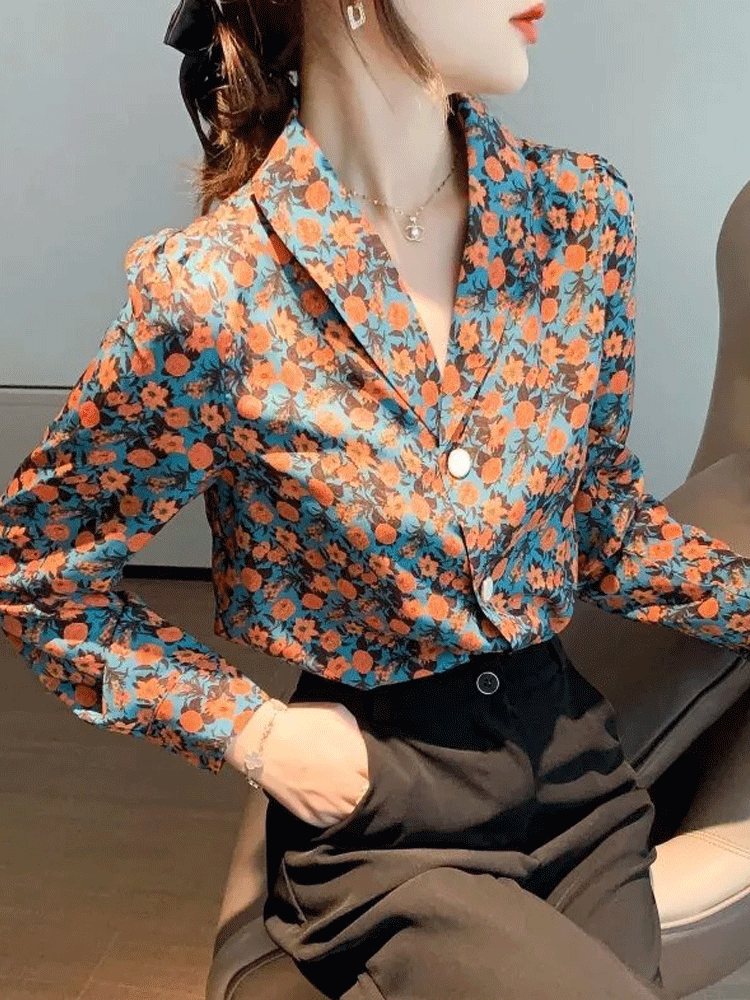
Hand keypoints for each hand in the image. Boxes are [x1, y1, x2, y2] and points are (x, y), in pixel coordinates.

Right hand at [231, 701, 370, 827]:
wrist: (265, 743)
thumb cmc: (301, 724)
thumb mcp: (337, 715)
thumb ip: (357, 733)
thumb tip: (366, 746)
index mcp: (358, 764)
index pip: (380, 778)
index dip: (375, 772)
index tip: (367, 768)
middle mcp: (347, 790)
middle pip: (369, 798)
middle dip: (365, 788)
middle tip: (355, 778)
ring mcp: (330, 808)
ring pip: (353, 813)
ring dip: (351, 803)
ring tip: (341, 788)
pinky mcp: (313, 818)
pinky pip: (332, 820)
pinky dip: (333, 811)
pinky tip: (326, 796)